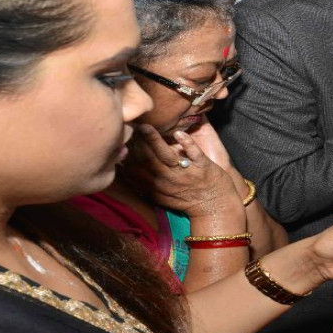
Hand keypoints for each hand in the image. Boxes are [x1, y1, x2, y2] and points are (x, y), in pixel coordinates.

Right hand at [123, 125, 243, 217]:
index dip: (126, 154)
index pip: (136, 168)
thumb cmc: (187, 199)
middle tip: (127, 126)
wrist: (216, 207)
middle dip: (137, 143)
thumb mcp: (160, 197)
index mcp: (157, 185)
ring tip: (145, 127)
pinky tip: (179, 134)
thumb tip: (124, 172)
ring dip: (155, 141)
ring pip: (166, 156)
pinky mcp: (204, 167)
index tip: (117, 138)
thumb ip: (143, 184)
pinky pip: (194, 154)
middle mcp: (168, 179)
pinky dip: (187, 144)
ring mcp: (186, 173)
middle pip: (147, 160)